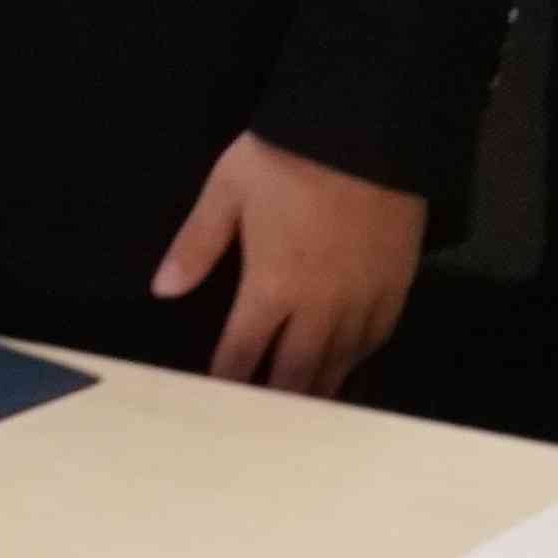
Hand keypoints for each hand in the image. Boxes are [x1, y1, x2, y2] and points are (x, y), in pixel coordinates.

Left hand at [153, 136, 429, 393]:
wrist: (366, 130)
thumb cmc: (289, 156)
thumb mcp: (228, 188)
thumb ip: (196, 243)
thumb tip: (162, 289)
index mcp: (271, 286)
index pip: (243, 350)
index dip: (229, 381)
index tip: (218, 404)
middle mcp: (318, 306)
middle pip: (295, 371)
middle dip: (276, 401)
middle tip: (264, 427)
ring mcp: (361, 299)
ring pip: (338, 363)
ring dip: (318, 390)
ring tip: (304, 413)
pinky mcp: (395, 286)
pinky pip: (376, 339)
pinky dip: (358, 360)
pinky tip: (349, 367)